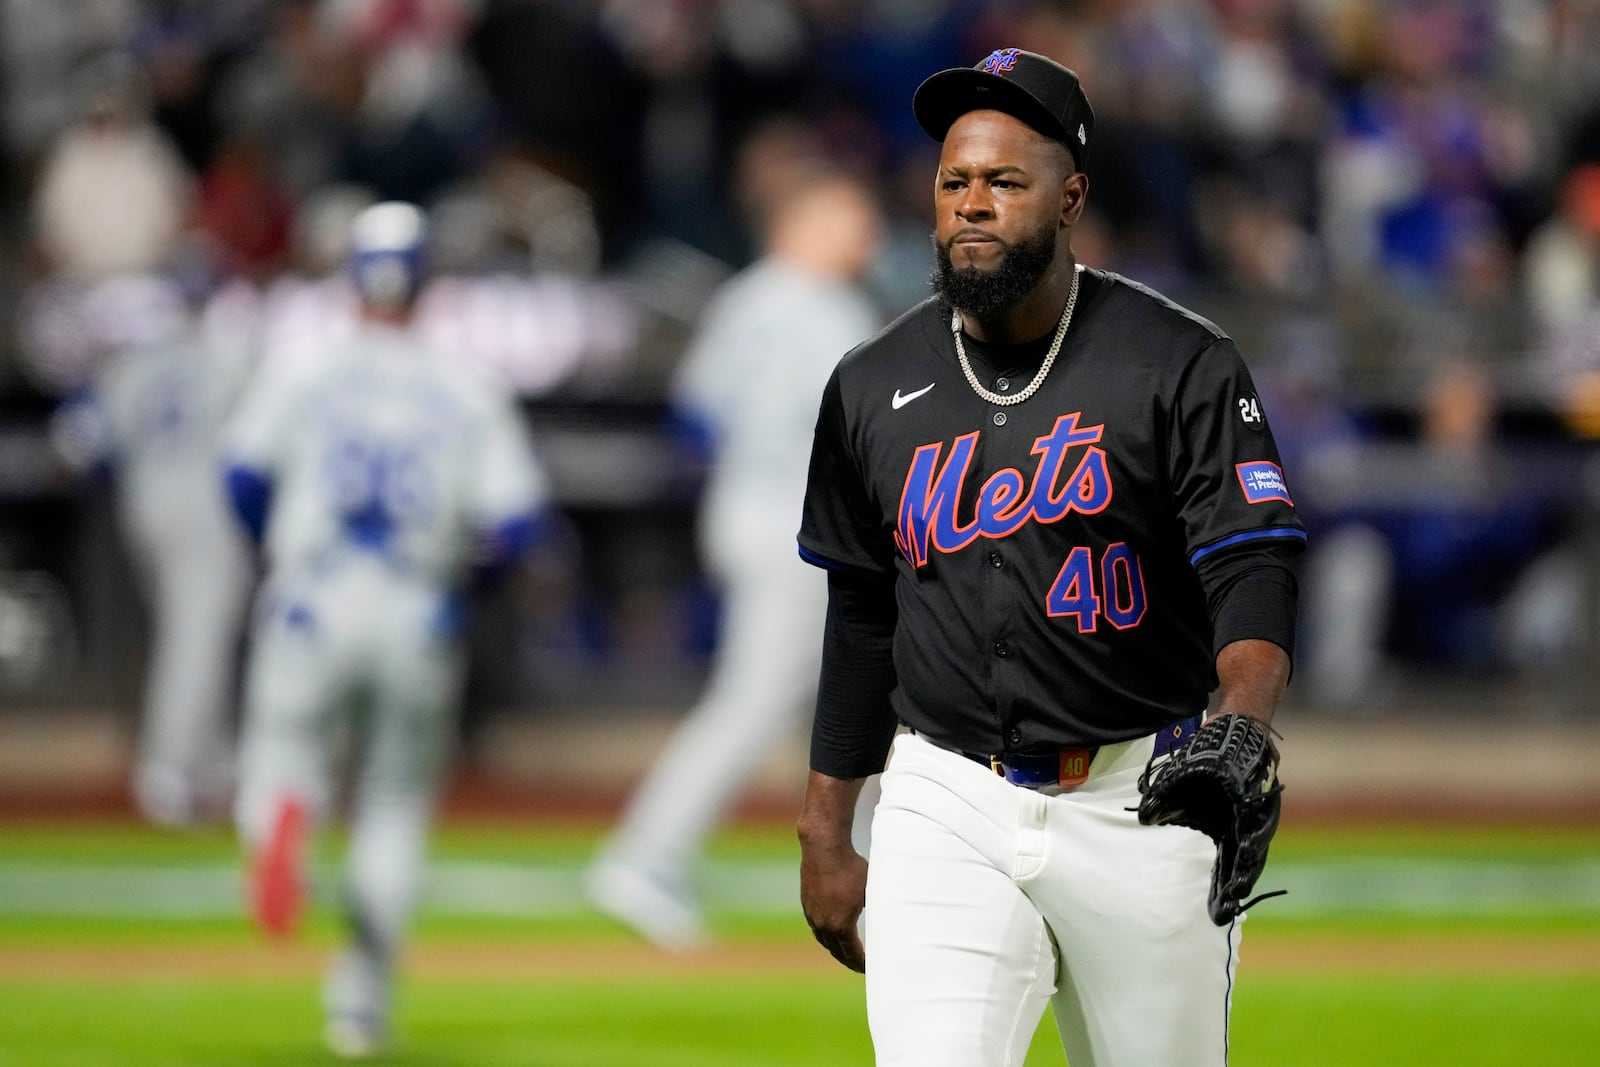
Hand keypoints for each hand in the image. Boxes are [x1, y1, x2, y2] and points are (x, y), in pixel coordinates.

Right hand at [799, 835, 867, 971]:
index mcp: (840, 925)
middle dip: (849, 961)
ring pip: (824, 940)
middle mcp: (823, 924)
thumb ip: (877, 908)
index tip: (870, 969)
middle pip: (836, 951)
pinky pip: (816, 927)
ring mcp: (812, 914)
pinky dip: (826, 934)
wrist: (823, 847)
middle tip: (859, 966)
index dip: (862, 963)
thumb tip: (891, 919)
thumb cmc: (851, 867)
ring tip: (846, 952)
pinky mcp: (806, 903)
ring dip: (835, 949)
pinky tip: (833, 930)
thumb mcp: (871, 889)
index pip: (852, 954)